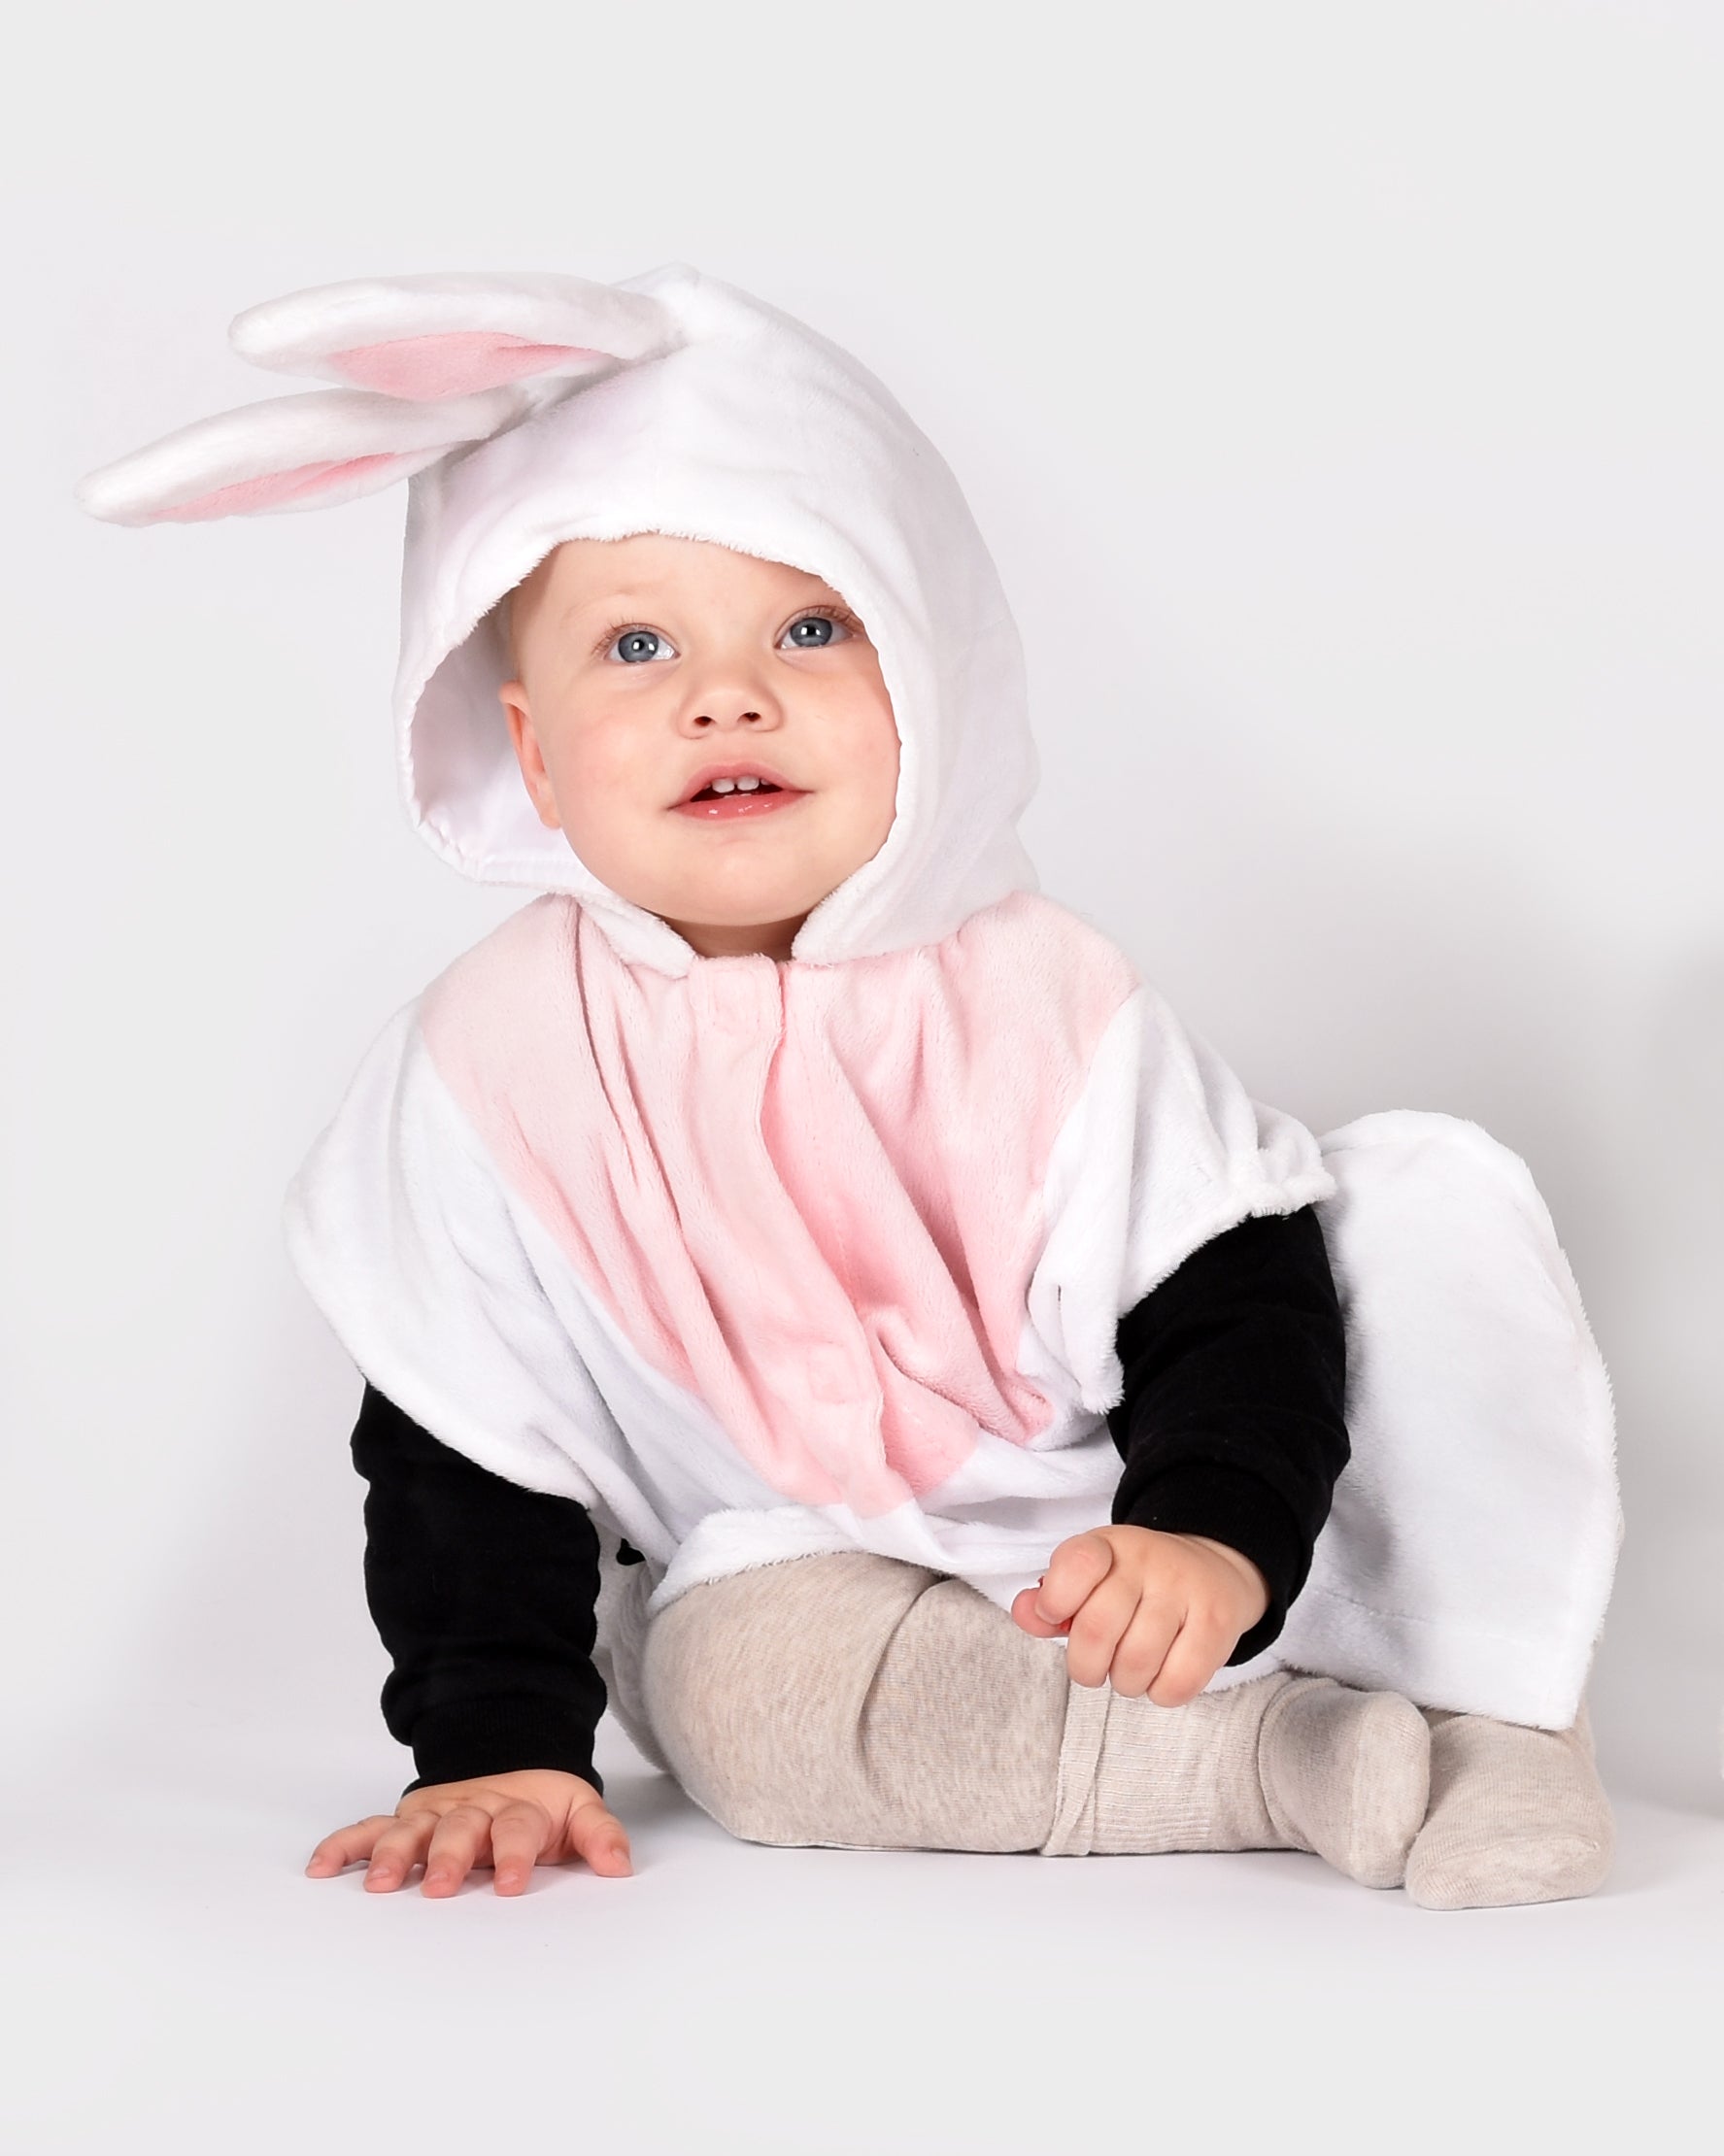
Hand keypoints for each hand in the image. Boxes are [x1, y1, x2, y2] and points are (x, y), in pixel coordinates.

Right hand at [304, 1768, 631, 1896]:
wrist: (510, 1764)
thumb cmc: (542, 1806)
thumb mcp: (579, 1812)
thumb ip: (600, 1837)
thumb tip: (621, 1867)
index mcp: (516, 1808)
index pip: (516, 1827)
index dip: (513, 1853)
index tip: (510, 1884)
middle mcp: (472, 1807)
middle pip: (458, 1828)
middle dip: (447, 1856)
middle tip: (438, 1887)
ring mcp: (435, 1812)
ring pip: (411, 1828)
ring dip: (392, 1853)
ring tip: (377, 1885)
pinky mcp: (407, 1817)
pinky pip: (371, 1829)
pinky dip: (345, 1845)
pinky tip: (321, 1868)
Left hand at [1010, 1525, 1269, 1706]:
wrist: (1216, 1569)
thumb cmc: (1138, 1584)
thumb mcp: (1091, 1579)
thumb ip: (1050, 1602)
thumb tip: (1025, 1612)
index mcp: (1107, 1545)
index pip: (1075, 1565)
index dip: (1056, 1603)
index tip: (1060, 1618)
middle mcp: (1148, 1559)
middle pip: (1097, 1630)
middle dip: (1086, 1667)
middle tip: (1095, 1666)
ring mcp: (1186, 1589)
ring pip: (1136, 1664)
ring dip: (1125, 1683)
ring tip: (1131, 1669)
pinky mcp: (1219, 1623)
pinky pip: (1177, 1683)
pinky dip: (1161, 1693)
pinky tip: (1162, 1675)